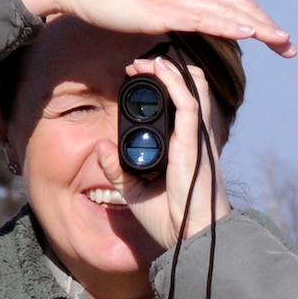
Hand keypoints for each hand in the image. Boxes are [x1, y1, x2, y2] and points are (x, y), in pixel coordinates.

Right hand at [9, 0, 297, 57]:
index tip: (276, 34)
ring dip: (259, 27)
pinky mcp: (161, 8)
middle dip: (267, 25)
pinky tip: (249, 34)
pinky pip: (203, 18)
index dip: (256, 14)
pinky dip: (229, 25)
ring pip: (227, 9)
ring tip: (282, 43)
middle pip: (238, 2)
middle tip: (290, 46)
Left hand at [108, 53, 233, 250]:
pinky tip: (159, 69)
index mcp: (185, 145)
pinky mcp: (195, 142)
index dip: (162, 83)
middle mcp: (194, 136)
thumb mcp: (134, 189)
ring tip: (147, 60)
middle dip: (167, 69)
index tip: (135, 75)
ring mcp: (198, 137)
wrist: (189, 238)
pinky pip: (188, 103)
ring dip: (170, 69)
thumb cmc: (169, 218)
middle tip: (139, 63)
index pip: (181, 103)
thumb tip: (100, 147)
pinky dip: (174, 82)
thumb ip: (118, 168)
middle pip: (192, 88)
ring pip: (194, 88)